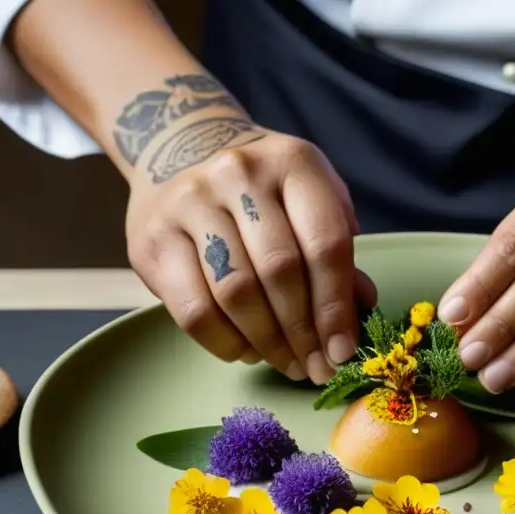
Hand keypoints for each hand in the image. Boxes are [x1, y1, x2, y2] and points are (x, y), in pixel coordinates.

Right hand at [124, 115, 374, 382]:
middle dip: (303, 333)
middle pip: (279, 271)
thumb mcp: (310, 200)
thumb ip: (336, 251)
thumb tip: (362, 310)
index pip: (324, 244)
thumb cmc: (263, 188)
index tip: (342, 352)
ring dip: (266, 342)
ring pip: (235, 292)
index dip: (337, 308)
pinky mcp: (153, 237)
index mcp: (293, 163)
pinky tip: (245, 351)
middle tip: (315, 368)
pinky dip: (224, 342)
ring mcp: (190, 202)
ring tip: (285, 363)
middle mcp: (239, 174)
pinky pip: (193, 308)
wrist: (180, 144)